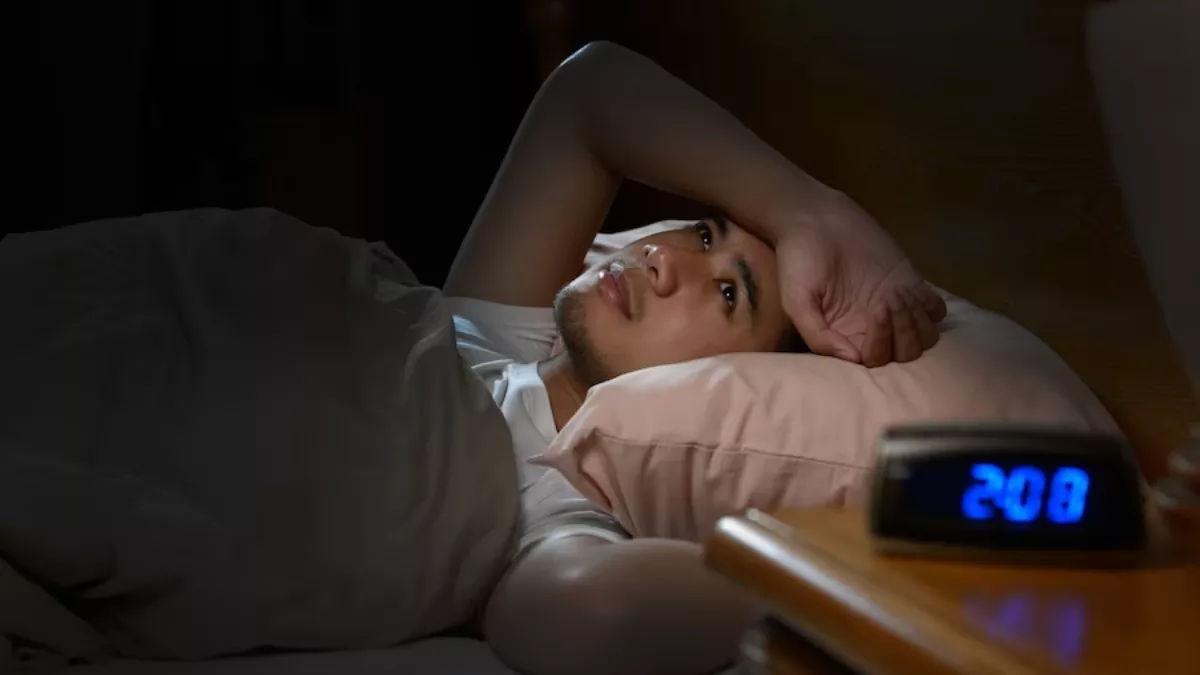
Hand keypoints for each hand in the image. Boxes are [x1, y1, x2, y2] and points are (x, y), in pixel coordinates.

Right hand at [775, 193, 946, 365]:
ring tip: (897, 295)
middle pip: (903, 354)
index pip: (874, 361)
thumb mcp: (795, 301)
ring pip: (924, 337)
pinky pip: (936, 310)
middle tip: (886, 303)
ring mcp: (894, 306)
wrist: (815, 219)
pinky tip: (912, 290)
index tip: (873, 314)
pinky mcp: (911, 284)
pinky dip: (930, 307)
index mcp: (846, 336)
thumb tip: (852, 359)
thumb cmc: (799, 260)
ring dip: (916, 322)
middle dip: (902, 335)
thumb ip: (817, 334)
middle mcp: (872, 327)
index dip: (879, 347)